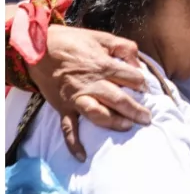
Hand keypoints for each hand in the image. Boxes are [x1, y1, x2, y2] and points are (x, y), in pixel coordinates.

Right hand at [27, 24, 150, 160]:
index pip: (132, 78)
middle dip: (135, 110)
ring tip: (126, 127)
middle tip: (147, 119)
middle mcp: (91, 84)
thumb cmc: (73, 42)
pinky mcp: (63, 107)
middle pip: (118, 100)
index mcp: (104, 66)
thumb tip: (138, 63)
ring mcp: (76, 98)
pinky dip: (74, 143)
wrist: (38, 48)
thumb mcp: (103, 37)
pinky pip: (68, 127)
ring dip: (113, 123)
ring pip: (97, 114)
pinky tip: (82, 156)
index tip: (146, 88)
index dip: (142, 83)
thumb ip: (125, 47)